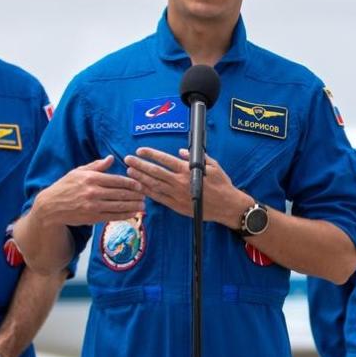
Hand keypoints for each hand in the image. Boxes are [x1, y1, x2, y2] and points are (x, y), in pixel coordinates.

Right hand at [33, 155, 145, 226]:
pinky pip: (113, 216)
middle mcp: (93, 192)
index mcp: (91, 178)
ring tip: (143, 205)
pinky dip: (125, 215)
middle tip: (146, 195)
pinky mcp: (92, 218)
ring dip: (133, 206)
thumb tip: (111, 158)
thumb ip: (96, 166)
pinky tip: (133, 214)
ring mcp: (93, 206)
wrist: (50, 206)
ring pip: (119, 206)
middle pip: (121, 193)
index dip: (132, 183)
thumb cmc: (65, 186)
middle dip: (136, 195)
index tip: (141, 184)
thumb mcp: (78, 172)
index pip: (117, 180)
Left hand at [124, 148, 247, 225]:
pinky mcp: (176, 206)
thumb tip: (181, 152)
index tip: (140, 150)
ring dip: (140, 177)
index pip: (165, 160)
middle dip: (140, 164)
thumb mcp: (213, 166)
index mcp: (188, 170)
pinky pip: (158, 198)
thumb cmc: (222, 185)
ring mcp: (177, 195)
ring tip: (129, 171)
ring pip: (154, 185)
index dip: (151, 154)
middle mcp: (180, 182)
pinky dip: (147, 192)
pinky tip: (139, 187)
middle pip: (155, 171)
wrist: (227, 206)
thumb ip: (196, 158)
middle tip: (128, 159)